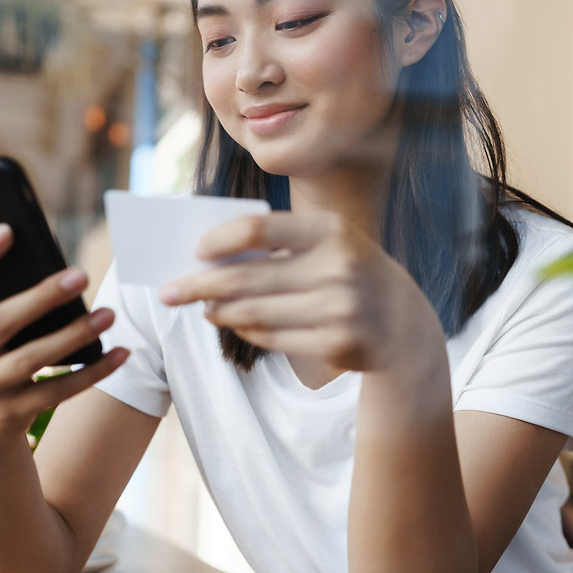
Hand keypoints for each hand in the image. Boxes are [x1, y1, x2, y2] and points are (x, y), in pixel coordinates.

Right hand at [0, 224, 127, 450]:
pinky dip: (93, 371)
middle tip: (82, 274)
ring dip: (74, 335)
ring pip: (32, 359)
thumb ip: (5, 299)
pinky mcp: (13, 413)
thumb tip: (57, 265)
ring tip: (108, 314)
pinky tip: (121, 352)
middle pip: (2, 321)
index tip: (7, 229)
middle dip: (43, 297)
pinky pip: (58, 391)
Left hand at [158, 212, 442, 372]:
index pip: (259, 229)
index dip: (220, 240)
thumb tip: (209, 255)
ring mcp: (341, 308)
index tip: (196, 251)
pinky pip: (273, 339)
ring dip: (219, 311)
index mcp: (331, 230)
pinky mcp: (338, 343)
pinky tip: (235, 323)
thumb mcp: (329, 245)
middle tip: (167, 291)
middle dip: (199, 284)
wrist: (405, 324)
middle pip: (247, 277)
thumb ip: (280, 245)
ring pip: (254, 313)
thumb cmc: (350, 273)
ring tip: (202, 307)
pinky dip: (247, 332)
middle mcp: (338, 267)